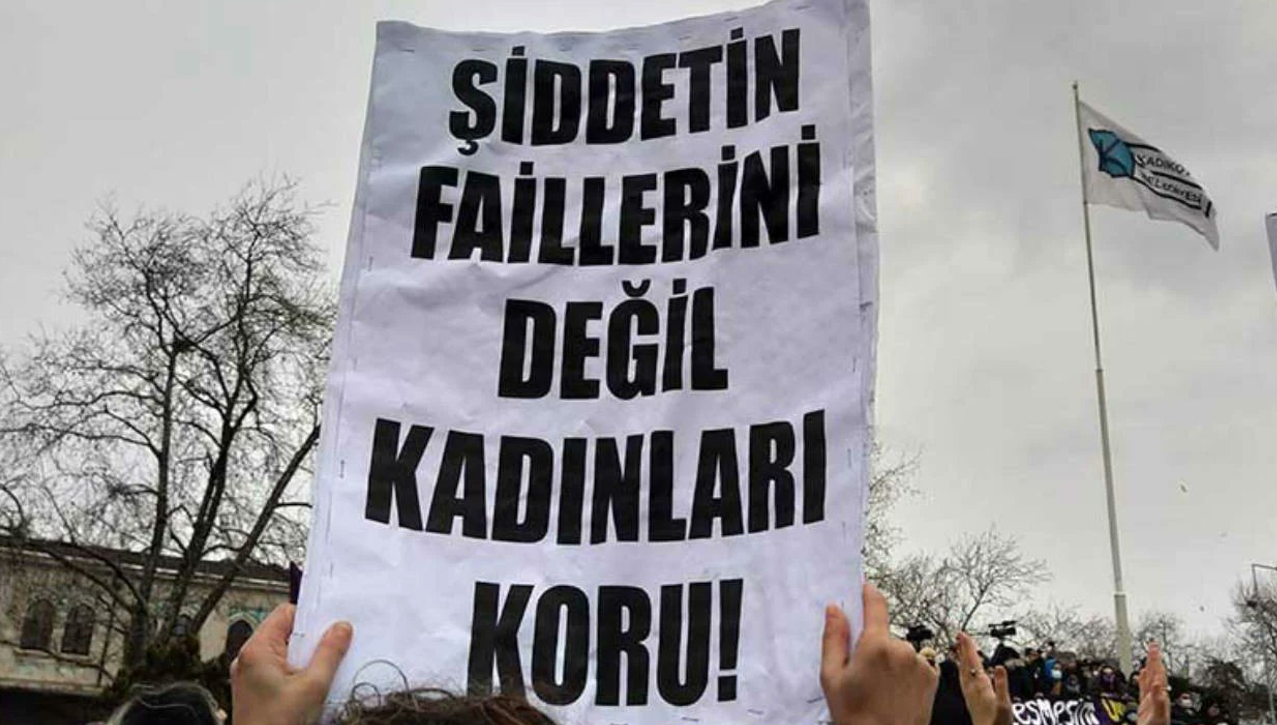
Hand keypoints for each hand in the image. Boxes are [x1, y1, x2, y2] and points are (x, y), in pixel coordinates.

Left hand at [231, 604, 352, 724]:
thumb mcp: (313, 686)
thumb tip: (341, 628)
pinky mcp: (255, 689)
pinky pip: (279, 669)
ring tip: (319, 675)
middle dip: (311, 641)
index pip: (286, 613)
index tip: (331, 627)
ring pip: (285, 652)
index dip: (311, 617)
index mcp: (257, 650)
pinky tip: (310, 687)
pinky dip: (297, 673)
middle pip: (286, 633)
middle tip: (330, 653)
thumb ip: (329, 653)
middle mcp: (249, 659)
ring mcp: (250, 675)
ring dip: (305, 659)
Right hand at [821, 583, 937, 724]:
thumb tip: (835, 610)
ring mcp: (920, 663)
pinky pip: (915, 663)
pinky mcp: (932, 677)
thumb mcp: (832, 677)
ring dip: (891, 660)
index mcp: (876, 645)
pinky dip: (905, 672)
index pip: (876, 604)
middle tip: (861, 671)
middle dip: (874, 644)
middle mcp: (903, 649)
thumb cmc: (856, 717)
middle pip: (885, 633)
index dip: (869, 593)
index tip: (865, 588)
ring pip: (900, 650)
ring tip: (879, 688)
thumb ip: (833, 638)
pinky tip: (895, 691)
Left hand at [955, 632, 1011, 724]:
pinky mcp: (970, 699)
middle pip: (966, 664)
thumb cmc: (997, 724)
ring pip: (963, 671)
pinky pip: (963, 679)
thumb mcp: (1005, 704)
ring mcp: (970, 693)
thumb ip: (1002, 685)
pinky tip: (962, 670)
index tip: (964, 635)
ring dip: (961, 658)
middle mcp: (972, 688)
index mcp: (981, 686)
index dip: (969, 648)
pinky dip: (962, 670)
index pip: (974, 662)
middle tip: (959, 636)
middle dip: (963, 649)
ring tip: (958, 648)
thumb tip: (1000, 667)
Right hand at [1137, 642, 1170, 724]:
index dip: (1155, 659)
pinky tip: (1143, 674)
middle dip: (1154, 658)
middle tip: (1152, 645)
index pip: (1158, 673)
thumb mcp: (1157, 713)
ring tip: (1149, 655)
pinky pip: (1144, 687)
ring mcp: (1152, 698)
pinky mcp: (1146, 703)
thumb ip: (1158, 698)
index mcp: (1160, 695)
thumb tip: (1157, 683)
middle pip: (1156, 672)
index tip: (1154, 646)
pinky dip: (1143, 678)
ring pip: (1151, 678)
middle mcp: (1157, 694)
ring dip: (1150, 666)